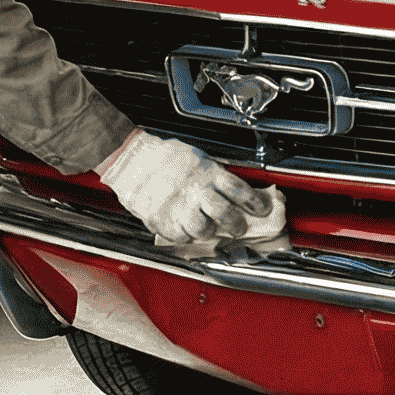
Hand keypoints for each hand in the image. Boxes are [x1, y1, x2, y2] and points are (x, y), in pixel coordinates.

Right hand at [95, 129, 265, 244]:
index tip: (263, 210)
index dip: (255, 203)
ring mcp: (178, 207)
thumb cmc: (164, 157)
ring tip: (209, 227)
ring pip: (204, 230)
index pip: (239, 190)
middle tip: (238, 228)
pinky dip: (186, 236)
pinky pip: (181, 237)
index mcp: (206, 172)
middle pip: (225, 214)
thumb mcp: (197, 158)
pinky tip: (186, 228)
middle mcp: (195, 190)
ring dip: (210, 232)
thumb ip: (215, 176)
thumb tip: (237, 194)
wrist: (131, 160)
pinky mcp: (162, 220)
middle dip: (237, 225)